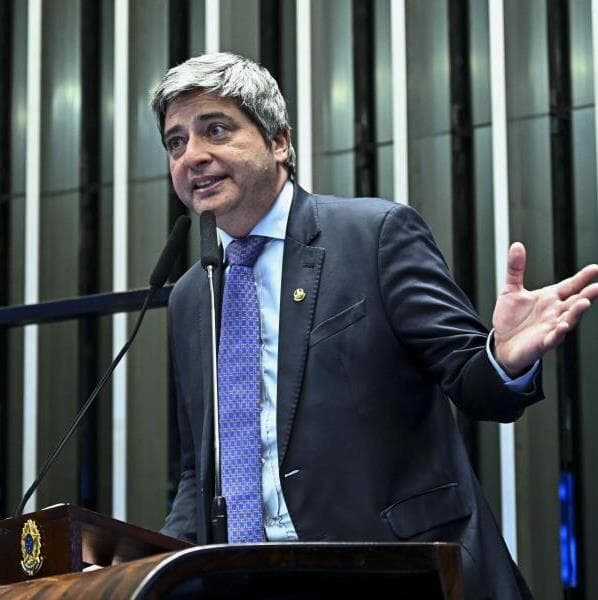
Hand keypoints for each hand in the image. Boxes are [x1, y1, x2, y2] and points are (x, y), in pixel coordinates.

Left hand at [492, 242, 597, 376]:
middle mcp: (555, 312)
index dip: (582, 278)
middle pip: (574, 301)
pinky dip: (558, 333)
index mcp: (551, 298)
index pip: (570, 285)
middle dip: (587, 294)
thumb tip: (516, 245)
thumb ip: (515, 269)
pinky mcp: (543, 342)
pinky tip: (562, 327)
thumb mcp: (510, 290)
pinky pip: (553, 338)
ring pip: (569, 319)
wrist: (502, 343)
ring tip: (584, 302)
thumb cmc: (511, 318)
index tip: (595, 268)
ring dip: (576, 312)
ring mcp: (551, 327)